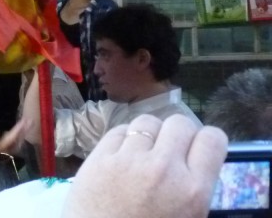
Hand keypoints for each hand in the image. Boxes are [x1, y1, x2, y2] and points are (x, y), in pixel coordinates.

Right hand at [0, 118, 28, 154]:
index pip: (11, 138)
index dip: (18, 129)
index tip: (26, 121)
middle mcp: (5, 152)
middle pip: (16, 141)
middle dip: (23, 131)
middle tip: (31, 121)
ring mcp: (4, 156)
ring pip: (15, 144)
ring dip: (21, 135)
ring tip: (25, 126)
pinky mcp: (1, 158)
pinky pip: (11, 148)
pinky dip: (14, 141)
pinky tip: (13, 137)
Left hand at [62, 114, 226, 217]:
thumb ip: (196, 188)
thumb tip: (196, 159)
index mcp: (193, 191)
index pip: (213, 140)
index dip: (208, 140)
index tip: (199, 147)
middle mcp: (164, 169)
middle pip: (180, 123)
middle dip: (178, 134)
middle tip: (170, 149)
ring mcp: (129, 160)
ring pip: (147, 122)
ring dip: (149, 134)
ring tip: (144, 152)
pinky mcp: (100, 157)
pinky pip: (119, 130)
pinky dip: (123, 140)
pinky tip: (122, 156)